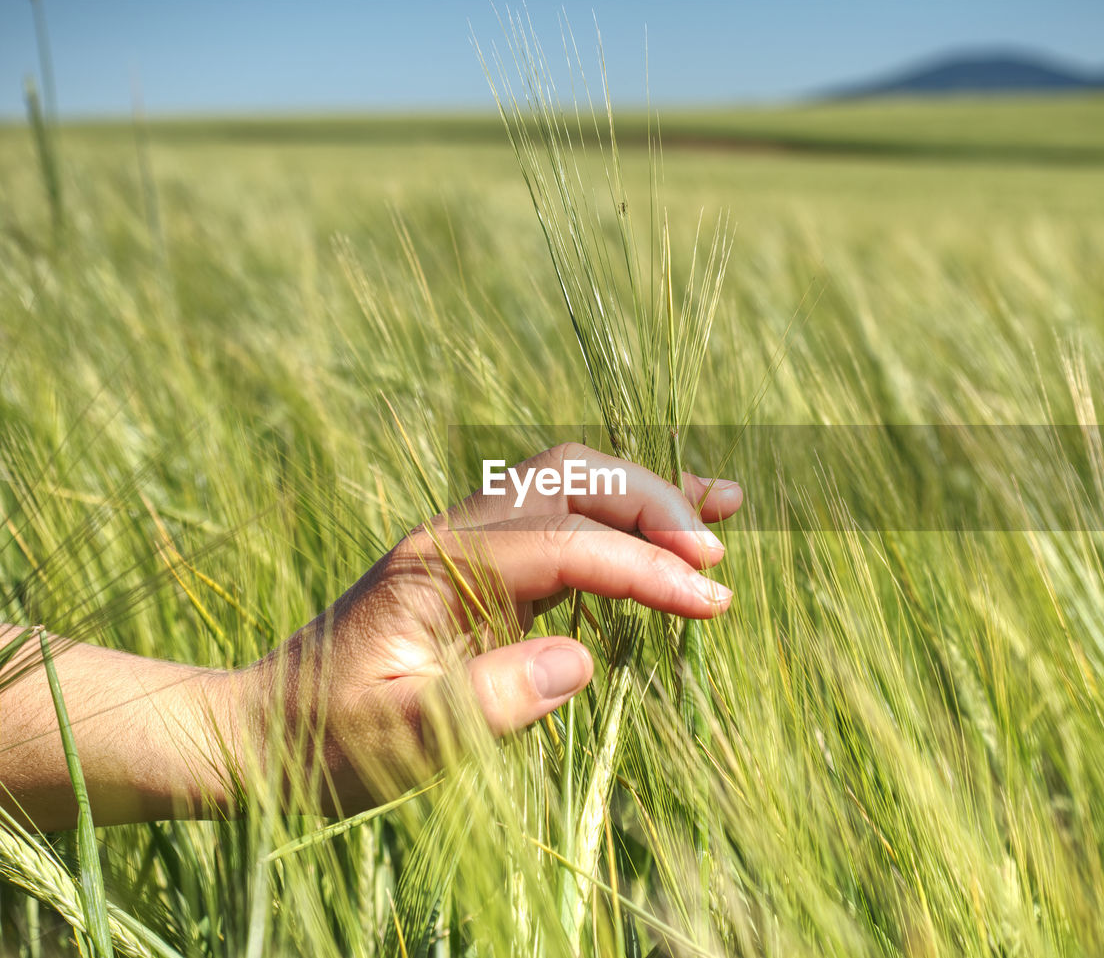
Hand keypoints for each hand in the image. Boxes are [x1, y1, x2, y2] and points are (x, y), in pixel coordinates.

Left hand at [231, 443, 741, 813]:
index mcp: (438, 566)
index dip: (643, 569)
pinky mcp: (482, 559)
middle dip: (654, 507)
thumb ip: (488, 701)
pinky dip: (620, 510)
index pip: (566, 544)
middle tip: (716, 564)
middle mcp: (456, 533)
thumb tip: (581, 662)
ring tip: (725, 505)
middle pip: (571, 480)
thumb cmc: (327, 740)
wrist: (265, 726)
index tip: (710, 601)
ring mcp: (468, 537)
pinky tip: (670, 522)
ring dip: (646, 489)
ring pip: (569, 477)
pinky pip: (561, 510)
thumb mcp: (400, 738)